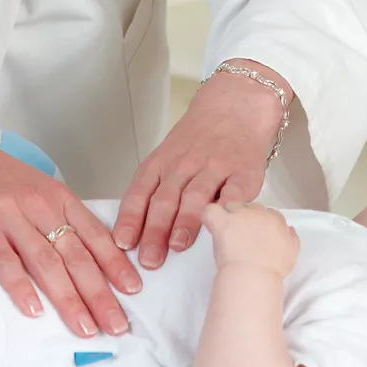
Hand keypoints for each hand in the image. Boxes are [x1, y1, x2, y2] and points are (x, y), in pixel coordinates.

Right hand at [0, 68, 140, 337]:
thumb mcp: (33, 188)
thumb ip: (56, 217)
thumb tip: (80, 254)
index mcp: (58, 197)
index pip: (96, 236)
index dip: (117, 266)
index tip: (134, 292)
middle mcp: (41, 206)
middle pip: (78, 256)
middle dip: (102, 295)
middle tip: (118, 326)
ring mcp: (10, 216)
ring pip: (48, 264)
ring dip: (70, 300)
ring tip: (86, 328)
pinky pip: (4, 261)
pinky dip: (20, 288)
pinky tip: (34, 311)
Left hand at [112, 59, 291, 269]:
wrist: (236, 107)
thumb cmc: (198, 140)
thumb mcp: (168, 156)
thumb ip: (155, 189)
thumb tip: (137, 233)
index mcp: (161, 163)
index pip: (140, 193)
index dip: (130, 219)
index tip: (123, 243)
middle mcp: (184, 165)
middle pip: (165, 200)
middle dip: (154, 231)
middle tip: (149, 259)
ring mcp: (214, 167)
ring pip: (195, 196)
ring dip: (184, 222)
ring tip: (177, 246)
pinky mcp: (243, 172)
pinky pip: (233, 192)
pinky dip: (225, 209)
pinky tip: (220, 226)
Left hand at [202, 202, 299, 276]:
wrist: (255, 275)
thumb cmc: (274, 269)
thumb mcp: (292, 252)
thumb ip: (291, 238)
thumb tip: (288, 230)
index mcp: (275, 220)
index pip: (267, 212)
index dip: (260, 223)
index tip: (255, 236)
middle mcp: (258, 213)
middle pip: (250, 206)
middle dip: (245, 218)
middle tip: (240, 236)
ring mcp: (239, 215)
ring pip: (230, 205)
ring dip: (228, 216)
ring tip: (226, 232)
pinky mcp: (222, 222)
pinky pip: (210, 210)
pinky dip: (209, 216)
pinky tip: (212, 226)